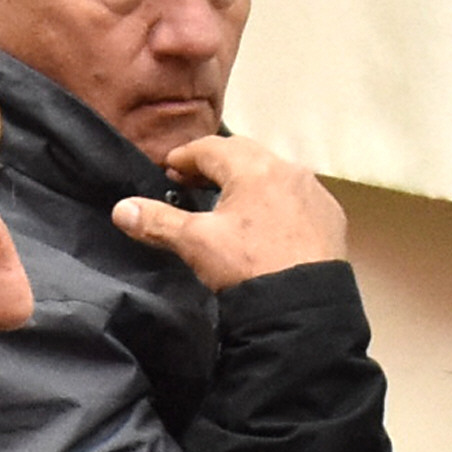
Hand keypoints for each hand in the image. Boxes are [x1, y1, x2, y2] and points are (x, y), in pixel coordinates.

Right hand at [112, 134, 348, 291]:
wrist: (302, 303)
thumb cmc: (245, 264)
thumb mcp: (194, 243)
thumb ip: (157, 222)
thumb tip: (121, 209)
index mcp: (254, 168)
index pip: (211, 148)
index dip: (183, 156)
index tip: (167, 170)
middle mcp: (288, 170)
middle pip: (244, 153)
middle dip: (215, 164)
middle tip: (191, 182)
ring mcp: (313, 192)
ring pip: (272, 173)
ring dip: (246, 180)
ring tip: (226, 202)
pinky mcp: (329, 215)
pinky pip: (294, 195)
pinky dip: (273, 199)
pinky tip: (263, 222)